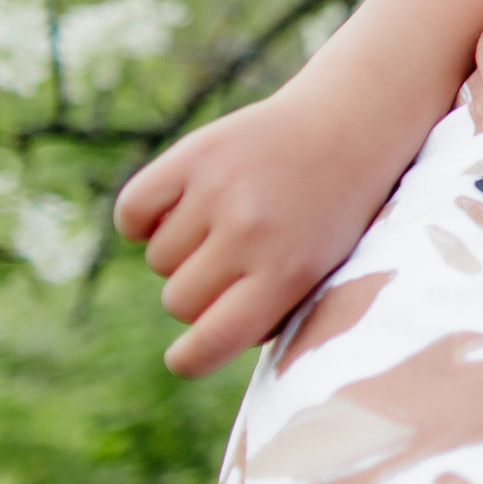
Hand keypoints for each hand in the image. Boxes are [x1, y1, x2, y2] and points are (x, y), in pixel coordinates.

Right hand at [116, 90, 404, 376]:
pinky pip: (132, 212)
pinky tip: (180, 208)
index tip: (186, 356)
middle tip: (237, 263)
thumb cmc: (334, 212)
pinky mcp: (193, 154)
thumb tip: (199, 347)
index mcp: (289, 273)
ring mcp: (218, 191)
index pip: (210, 342)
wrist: (349, 125)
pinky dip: (144, 218)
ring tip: (228, 222)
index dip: (191, 358)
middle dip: (201, 292)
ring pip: (157, 260)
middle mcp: (250, 233)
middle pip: (179, 302)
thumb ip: (268, 311)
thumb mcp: (323, 270)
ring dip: (183, 250)